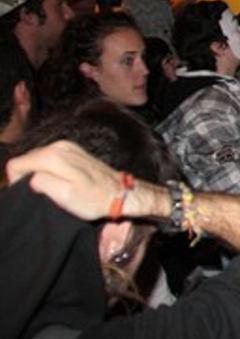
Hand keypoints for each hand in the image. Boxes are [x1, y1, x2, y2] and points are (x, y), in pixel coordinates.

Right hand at [6, 140, 122, 220]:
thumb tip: (30, 177)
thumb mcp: (63, 195)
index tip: (31, 192)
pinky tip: (61, 180)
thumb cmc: (93, 198)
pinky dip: (49, 169)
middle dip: (27, 176)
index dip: (16, 181)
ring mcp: (67, 146)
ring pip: (37, 159)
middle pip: (26, 160)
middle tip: (43, 192)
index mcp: (53, 156)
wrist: (119, 193)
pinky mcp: (74, 150)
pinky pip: (49, 158)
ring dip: (39, 173)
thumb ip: (41, 182)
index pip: (16, 164)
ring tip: (54, 187)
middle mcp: (59, 146)